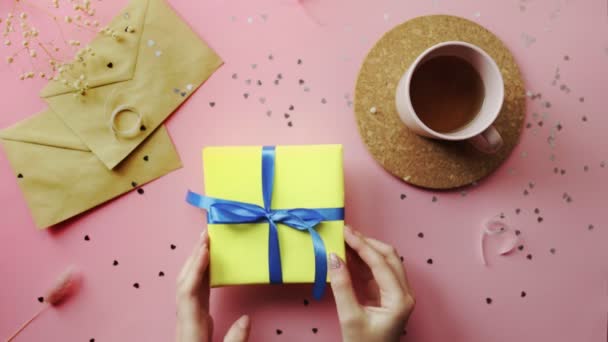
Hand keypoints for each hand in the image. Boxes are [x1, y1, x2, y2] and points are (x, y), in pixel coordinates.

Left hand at [176, 231, 250, 341]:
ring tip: (210, 243)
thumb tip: (246, 318)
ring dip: (197, 263)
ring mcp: (188, 321)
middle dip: (194, 256)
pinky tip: (212, 268)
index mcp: (191, 329)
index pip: (188, 291)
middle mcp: (186, 321)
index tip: (206, 248)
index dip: (196, 268)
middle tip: (207, 233)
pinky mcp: (194, 323)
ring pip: (187, 286)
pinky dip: (202, 276)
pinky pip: (195, 294)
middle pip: (183, 282)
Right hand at [329, 226, 414, 341]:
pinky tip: (349, 256)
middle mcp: (404, 294)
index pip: (380, 262)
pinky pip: (378, 272)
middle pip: (389, 256)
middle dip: (367, 242)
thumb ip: (342, 286)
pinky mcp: (388, 297)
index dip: (361, 244)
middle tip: (345, 232)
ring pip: (385, 262)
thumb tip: (333, 258)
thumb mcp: (350, 317)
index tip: (345, 232)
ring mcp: (398, 295)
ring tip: (345, 240)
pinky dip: (364, 262)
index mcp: (399, 299)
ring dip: (366, 250)